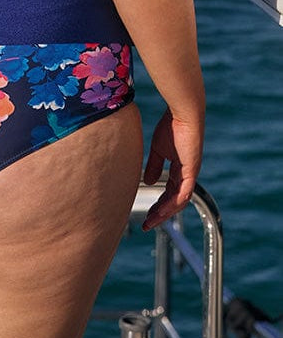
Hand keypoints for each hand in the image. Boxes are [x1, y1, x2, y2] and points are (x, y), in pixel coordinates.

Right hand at [142, 109, 203, 231]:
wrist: (183, 113)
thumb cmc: (172, 126)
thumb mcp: (158, 149)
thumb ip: (154, 165)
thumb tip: (149, 181)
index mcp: (179, 169)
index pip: (169, 192)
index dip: (158, 204)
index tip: (147, 214)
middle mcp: (186, 175)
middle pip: (173, 200)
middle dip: (160, 214)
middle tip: (147, 224)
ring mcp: (190, 174)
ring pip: (179, 201)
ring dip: (165, 212)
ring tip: (152, 221)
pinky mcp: (191, 170)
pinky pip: (183, 192)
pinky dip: (173, 203)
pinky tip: (162, 210)